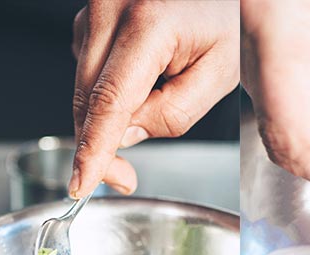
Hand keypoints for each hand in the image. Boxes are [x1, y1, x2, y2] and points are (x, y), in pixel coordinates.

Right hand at [70, 0, 238, 197]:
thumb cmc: (227, 20)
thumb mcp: (218, 74)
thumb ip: (172, 113)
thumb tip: (123, 136)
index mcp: (149, 22)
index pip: (110, 101)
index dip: (93, 149)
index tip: (83, 182)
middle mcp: (112, 8)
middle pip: (86, 98)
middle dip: (99, 146)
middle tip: (123, 177)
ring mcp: (97, 8)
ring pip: (83, 86)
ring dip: (106, 116)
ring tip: (152, 107)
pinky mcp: (93, 14)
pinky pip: (88, 67)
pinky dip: (105, 90)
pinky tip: (140, 83)